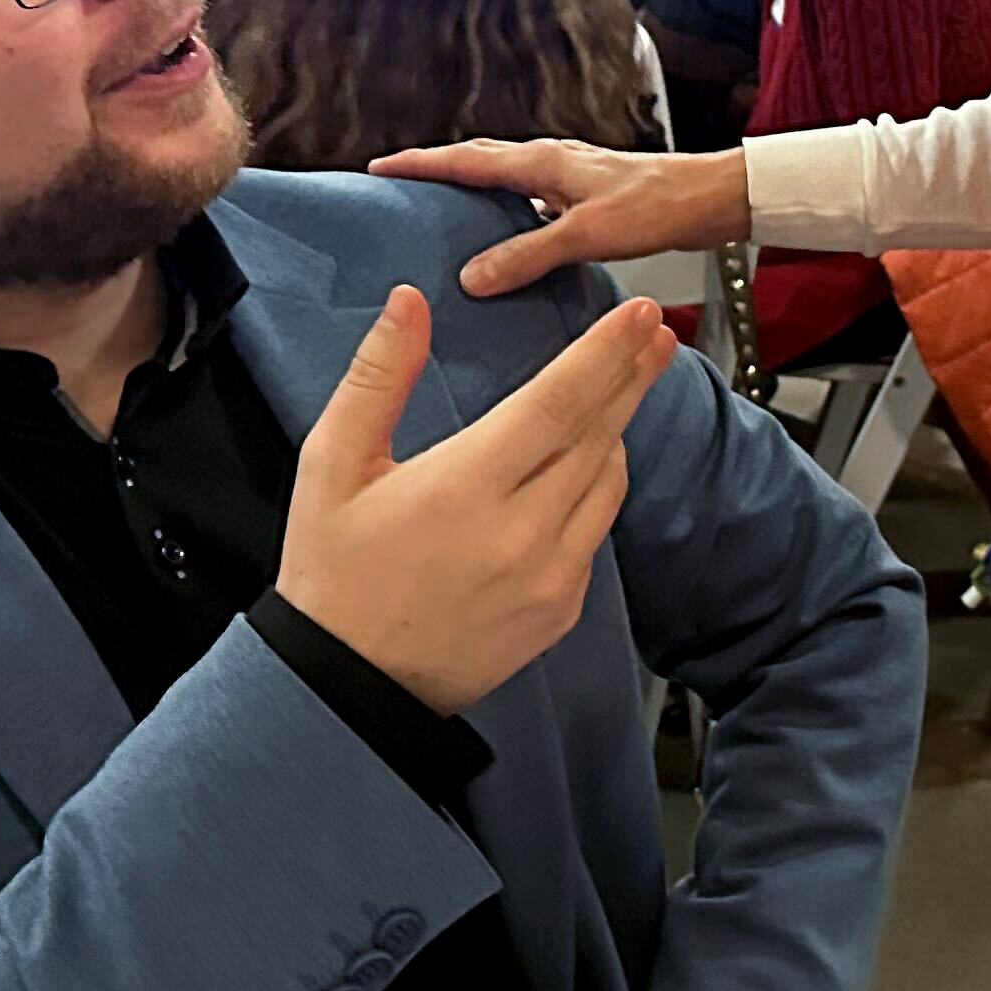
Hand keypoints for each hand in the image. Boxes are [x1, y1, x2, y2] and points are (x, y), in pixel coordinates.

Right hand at [277, 283, 675, 713]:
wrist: (348, 688)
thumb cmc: (334, 572)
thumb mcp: (332, 466)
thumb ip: (377, 377)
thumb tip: (408, 301)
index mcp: (463, 490)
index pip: (557, 404)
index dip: (604, 354)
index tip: (639, 315)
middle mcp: (520, 535)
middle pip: (597, 437)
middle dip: (630, 377)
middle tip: (657, 332)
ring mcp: (549, 579)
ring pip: (606, 484)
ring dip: (616, 431)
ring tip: (621, 386)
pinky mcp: (561, 612)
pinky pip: (594, 532)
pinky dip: (595, 489)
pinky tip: (585, 464)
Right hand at [367, 140, 754, 299]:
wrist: (711, 200)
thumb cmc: (656, 208)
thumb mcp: (586, 236)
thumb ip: (528, 255)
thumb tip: (472, 275)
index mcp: (541, 163)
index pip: (465, 160)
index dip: (421, 164)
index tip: (379, 168)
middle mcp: (551, 162)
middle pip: (481, 161)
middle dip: (438, 170)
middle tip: (400, 184)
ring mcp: (569, 177)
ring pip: (507, 179)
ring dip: (473, 190)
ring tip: (443, 213)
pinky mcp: (587, 196)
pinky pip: (531, 200)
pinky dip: (508, 213)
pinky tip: (510, 239)